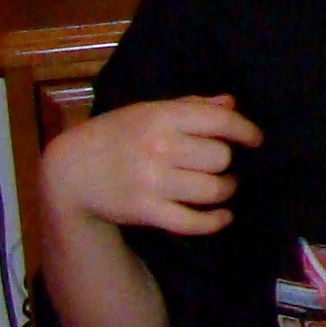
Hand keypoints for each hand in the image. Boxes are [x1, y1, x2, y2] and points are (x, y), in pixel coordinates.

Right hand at [40, 96, 260, 237]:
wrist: (71, 170)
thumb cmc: (116, 134)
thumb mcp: (149, 110)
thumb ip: (192, 106)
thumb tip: (231, 104)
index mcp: (161, 117)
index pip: (219, 121)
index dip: (245, 130)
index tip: (255, 139)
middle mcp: (159, 148)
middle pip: (220, 157)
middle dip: (226, 161)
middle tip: (220, 163)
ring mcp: (152, 182)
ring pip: (213, 189)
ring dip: (225, 189)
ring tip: (222, 185)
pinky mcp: (146, 212)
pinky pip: (192, 222)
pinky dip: (215, 221)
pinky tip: (223, 216)